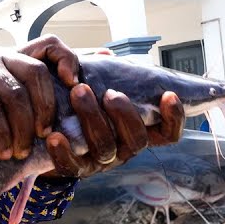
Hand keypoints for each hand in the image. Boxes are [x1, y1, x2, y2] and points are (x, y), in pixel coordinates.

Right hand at [0, 38, 71, 160]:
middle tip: (45, 136)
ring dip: (22, 130)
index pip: (50, 44)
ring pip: (14, 95)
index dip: (67, 59)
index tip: (74, 86)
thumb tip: (75, 120)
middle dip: (45, 109)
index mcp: (16, 57)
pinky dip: (0, 135)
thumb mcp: (10, 106)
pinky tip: (1, 151)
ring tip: (21, 152)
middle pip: (36, 73)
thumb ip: (35, 103)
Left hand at [45, 85, 184, 178]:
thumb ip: (103, 72)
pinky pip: (73, 167)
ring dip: (93, 119)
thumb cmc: (78, 104)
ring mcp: (101, 161)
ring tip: (78, 92)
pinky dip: (65, 152)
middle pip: (138, 140)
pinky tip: (55, 136)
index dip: (174, 118)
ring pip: (106, 148)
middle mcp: (124, 148)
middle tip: (110, 93)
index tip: (168, 94)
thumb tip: (105, 55)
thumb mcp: (95, 86)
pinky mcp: (75, 169)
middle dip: (126, 115)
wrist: (50, 130)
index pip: (167, 134)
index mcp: (136, 130)